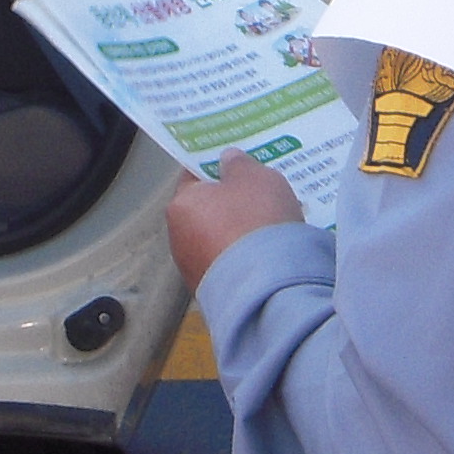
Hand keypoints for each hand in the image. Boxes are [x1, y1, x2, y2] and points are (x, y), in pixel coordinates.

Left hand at [166, 150, 304, 285]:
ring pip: (221, 240)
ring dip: (242, 233)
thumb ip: (239, 164)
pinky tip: (272, 254)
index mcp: (181, 205)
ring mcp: (196, 270)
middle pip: (208, 210)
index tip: (236, 162)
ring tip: (273, 228)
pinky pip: (234, 266)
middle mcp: (179, 239)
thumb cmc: (256, 222)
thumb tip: (227, 160)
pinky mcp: (216, 293)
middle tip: (262, 194)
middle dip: (232, 202)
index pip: (193, 176)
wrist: (267, 287)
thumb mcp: (255, 177)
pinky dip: (249, 258)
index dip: (215, 167)